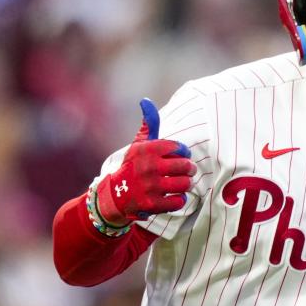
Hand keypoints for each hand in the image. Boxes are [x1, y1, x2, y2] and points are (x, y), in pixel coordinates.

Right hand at [95, 99, 195, 225]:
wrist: (116, 195)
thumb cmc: (133, 166)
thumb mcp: (139, 145)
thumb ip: (149, 125)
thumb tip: (146, 101)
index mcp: (147, 150)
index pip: (179, 148)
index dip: (184, 152)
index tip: (180, 155)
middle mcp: (148, 167)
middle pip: (185, 166)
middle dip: (189, 169)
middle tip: (187, 170)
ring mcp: (150, 187)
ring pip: (184, 183)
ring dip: (186, 184)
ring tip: (182, 183)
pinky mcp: (152, 204)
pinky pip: (179, 201)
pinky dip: (180, 199)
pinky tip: (174, 196)